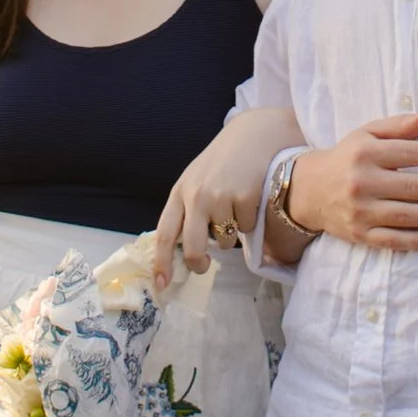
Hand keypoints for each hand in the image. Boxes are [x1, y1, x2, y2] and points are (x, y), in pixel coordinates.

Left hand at [154, 107, 301, 286]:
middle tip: (202, 267)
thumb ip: (188, 208)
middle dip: (198, 263)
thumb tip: (185, 249)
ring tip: (236, 207)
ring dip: (231, 234)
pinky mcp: (245, 197)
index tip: (160, 284)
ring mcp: (221, 196)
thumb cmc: (225, 160)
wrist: (256, 132)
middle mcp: (197, 195)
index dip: (161, 262)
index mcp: (181, 192)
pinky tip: (252, 198)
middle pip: (193, 247)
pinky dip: (251, 221)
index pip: (165, 233)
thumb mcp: (198, 179)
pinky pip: (247, 229)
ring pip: (225, 241)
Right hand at [284, 107, 417, 251]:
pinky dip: (417, 241)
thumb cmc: (347, 157)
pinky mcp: (359, 234)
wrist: (307, 190)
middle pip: (414, 187)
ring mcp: (360, 211)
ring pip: (407, 216)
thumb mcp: (367, 134)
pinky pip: (393, 240)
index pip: (411, 153)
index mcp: (366, 154)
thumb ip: (399, 126)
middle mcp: (363, 182)